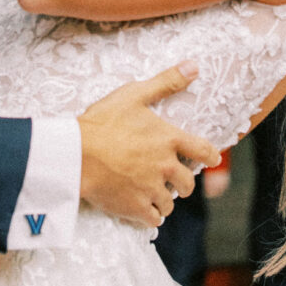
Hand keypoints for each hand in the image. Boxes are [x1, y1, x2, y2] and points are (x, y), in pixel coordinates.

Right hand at [77, 62, 220, 227]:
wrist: (75, 154)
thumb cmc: (102, 121)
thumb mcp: (134, 94)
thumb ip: (166, 82)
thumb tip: (195, 66)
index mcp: (169, 139)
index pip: (203, 151)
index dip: (209, 157)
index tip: (211, 160)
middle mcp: (165, 166)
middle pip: (187, 183)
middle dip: (182, 183)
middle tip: (172, 181)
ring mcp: (151, 189)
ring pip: (169, 203)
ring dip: (164, 199)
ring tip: (154, 195)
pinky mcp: (135, 207)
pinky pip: (153, 219)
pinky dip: (150, 216)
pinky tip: (143, 211)